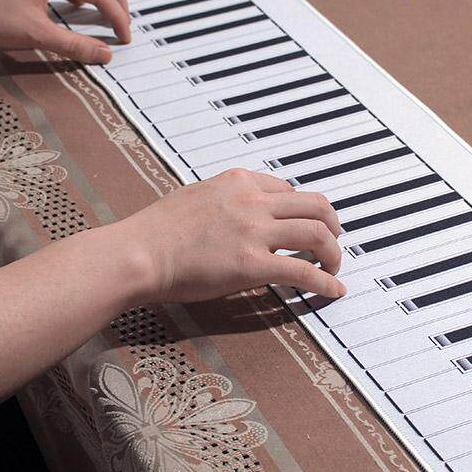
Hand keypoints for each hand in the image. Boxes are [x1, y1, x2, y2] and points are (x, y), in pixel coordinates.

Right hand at [114, 168, 346, 302]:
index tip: (307, 223)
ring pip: (317, 234)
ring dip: (333, 252)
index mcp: (239, 182)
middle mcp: (253, 200)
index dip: (303, 209)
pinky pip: (303, 271)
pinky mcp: (253, 264)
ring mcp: (255, 231)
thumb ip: (225, 199)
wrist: (137, 252)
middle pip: (315, 205)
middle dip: (331, 224)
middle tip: (333, 241)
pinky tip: (333, 290)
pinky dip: (325, 281)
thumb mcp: (196, 195)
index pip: (288, 190)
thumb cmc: (156, 230)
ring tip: (333, 266)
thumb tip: (238, 210)